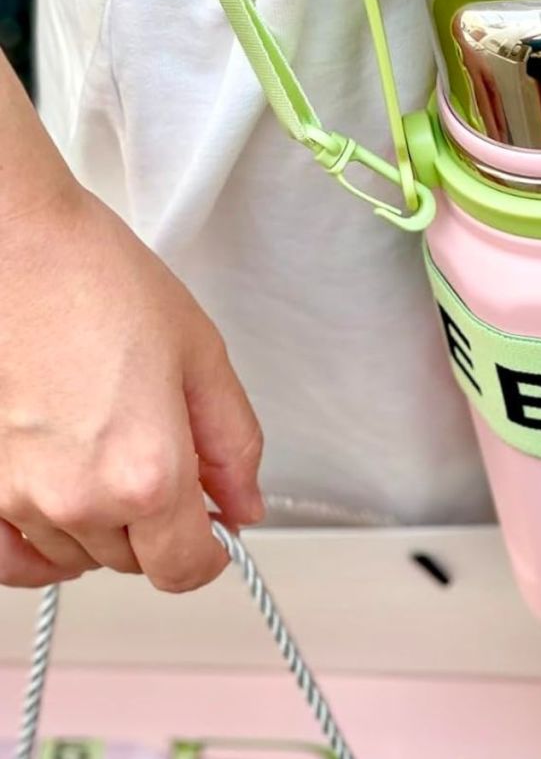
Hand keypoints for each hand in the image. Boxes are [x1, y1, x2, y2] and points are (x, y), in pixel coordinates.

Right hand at [0, 183, 264, 590]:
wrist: (15, 245)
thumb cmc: (98, 282)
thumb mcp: (201, 356)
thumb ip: (233, 445)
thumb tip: (243, 507)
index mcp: (147, 473)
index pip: (185, 569)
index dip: (211, 551)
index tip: (213, 525)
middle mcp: (76, 501)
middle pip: (136, 562)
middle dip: (163, 525)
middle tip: (163, 456)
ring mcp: (13, 499)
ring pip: (79, 556)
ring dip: (105, 525)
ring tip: (109, 448)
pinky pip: (10, 560)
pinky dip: (42, 549)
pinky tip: (61, 509)